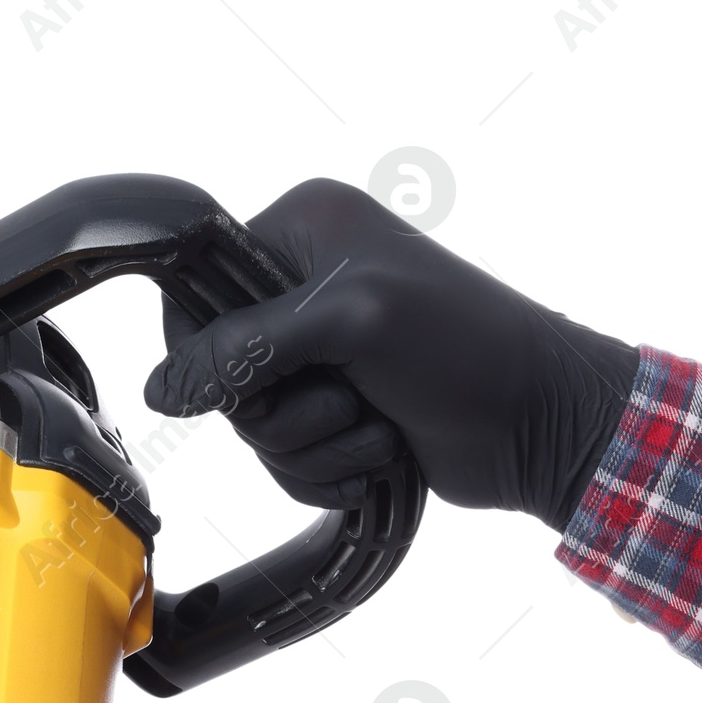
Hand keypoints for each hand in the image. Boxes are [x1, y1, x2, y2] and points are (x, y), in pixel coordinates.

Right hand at [144, 177, 638, 531]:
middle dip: (283, 410)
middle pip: (222, 376)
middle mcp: (301, 289)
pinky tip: (379, 456)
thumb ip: (246, 349)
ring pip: (256, 429)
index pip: (198, 296)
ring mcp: (320, 358)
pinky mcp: (337, 416)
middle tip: (345, 399)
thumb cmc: (464, 347)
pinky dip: (329, 471)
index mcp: (302, 231)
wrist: (541, 422)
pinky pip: (287, 462)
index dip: (211, 354)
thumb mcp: (348, 323)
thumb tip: (160, 392)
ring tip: (376, 428)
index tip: (256, 380)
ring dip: (314, 445)